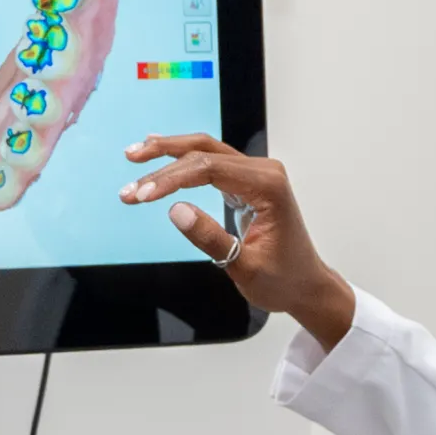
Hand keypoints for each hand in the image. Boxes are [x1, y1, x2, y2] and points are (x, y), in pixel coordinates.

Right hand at [121, 134, 356, 352]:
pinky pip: (211, 161)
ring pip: (205, 150)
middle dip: (162, 162)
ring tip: (135, 155)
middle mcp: (263, 172)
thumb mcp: (244, 266)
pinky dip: (182, 158)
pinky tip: (161, 152)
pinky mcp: (246, 182)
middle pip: (204, 151)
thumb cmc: (283, 278)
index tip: (141, 196)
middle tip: (130, 177)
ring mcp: (256, 174)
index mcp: (267, 187)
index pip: (209, 169)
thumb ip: (210, 238)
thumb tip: (176, 211)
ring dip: (168, 152)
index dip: (170, 179)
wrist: (305, 285)